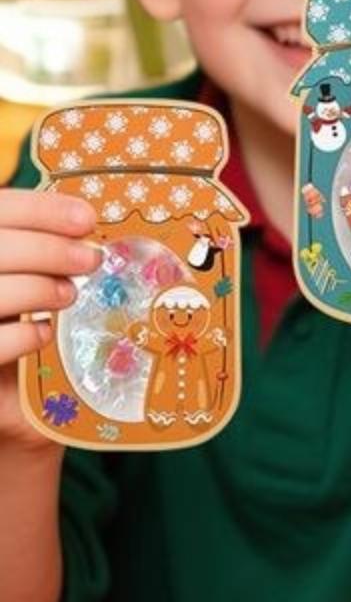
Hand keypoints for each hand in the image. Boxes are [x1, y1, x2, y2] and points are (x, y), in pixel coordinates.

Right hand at [0, 188, 100, 452]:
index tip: (87, 219)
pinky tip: (43, 334)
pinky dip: (23, 336)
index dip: (41, 210)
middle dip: (48, 250)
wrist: (1, 391)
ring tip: (68, 296)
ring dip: (39, 290)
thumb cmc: (12, 320)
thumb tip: (86, 225)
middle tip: (91, 260)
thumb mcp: (25, 276)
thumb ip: (41, 250)